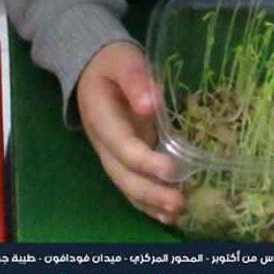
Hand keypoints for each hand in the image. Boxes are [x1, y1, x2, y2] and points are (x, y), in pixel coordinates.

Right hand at [76, 41, 183, 223]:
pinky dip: (148, 200)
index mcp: (101, 117)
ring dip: (150, 202)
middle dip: (150, 191)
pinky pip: (133, 181)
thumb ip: (135, 79)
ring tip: (177, 213)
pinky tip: (168, 212)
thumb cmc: (113, 61)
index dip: (145, 160)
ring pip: (127, 184)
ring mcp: (112, 152)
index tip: (170, 168)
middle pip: (122, 174)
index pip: (122, 146)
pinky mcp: (124, 156)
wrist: (95, 67)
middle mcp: (103, 142)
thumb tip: (150, 105)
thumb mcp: (124, 60)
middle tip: (179, 202)